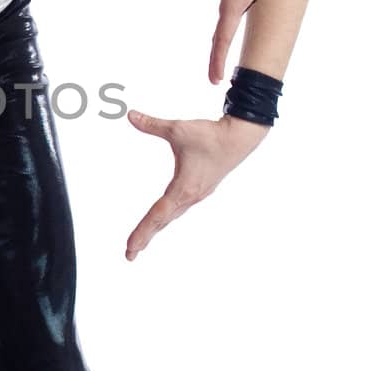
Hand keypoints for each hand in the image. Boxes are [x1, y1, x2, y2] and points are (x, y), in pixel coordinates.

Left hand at [124, 109, 268, 260]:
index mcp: (183, 188)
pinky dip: (167, 217)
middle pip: (162, 222)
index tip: (130, 248)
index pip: (156, 216)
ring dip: (156, 228)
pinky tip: (162, 218)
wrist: (241, 137)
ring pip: (171, 216)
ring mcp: (197, 194)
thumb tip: (130, 115)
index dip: (141, 232)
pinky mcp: (201, 188)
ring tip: (141, 241)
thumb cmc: (210, 134)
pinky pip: (179, 208)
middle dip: (145, 237)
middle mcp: (190, 196)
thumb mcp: (178, 129)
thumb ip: (152, 125)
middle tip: (129, 255)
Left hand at [169, 0, 263, 84]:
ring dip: (220, 49)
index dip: (217, 59)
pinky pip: (228, 22)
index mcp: (233, 6)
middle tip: (215, 81)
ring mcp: (238, 3)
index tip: (214, 79)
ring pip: (225, 31)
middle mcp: (236, 8)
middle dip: (218, 60)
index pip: (222, 38)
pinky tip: (219, 39)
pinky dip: (222, 35)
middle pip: (222, 39)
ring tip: (216, 67)